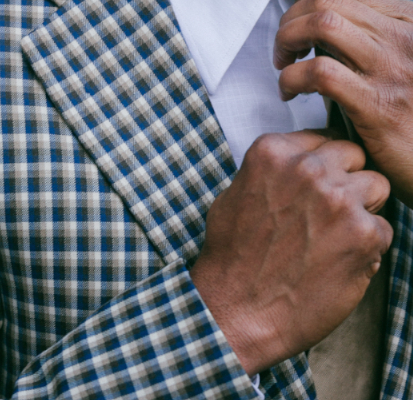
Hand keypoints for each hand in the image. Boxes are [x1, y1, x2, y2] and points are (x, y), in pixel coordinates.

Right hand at [191, 131, 392, 375]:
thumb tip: (294, 163)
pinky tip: (336, 262)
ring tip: (332, 238)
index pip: (323, 138)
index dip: (323, 163)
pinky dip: (366, 246)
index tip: (317, 183)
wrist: (237, 310)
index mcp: (273, 153)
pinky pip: (383, 228)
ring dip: (360, 209)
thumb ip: (270, 172)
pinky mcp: (363, 235)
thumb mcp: (235, 196)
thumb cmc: (231, 258)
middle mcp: (307, 168)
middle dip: (345, 179)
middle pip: (353, 155)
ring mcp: (338, 199)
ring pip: (376, 185)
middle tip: (326, 212)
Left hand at [274, 0, 412, 206]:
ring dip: (287, 43)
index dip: (306, 9)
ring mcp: (390, 68)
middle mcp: (402, 37)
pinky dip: (292, 78)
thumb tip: (320, 42)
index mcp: (407, 23)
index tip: (295, 33)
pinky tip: (290, 93)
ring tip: (284, 67)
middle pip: (327, 3)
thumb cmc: (412, 117)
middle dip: (291, 22)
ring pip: (323, 25)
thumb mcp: (398, 68)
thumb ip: (367, 47)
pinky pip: (320, 73)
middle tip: (284, 51)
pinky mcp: (375, 103)